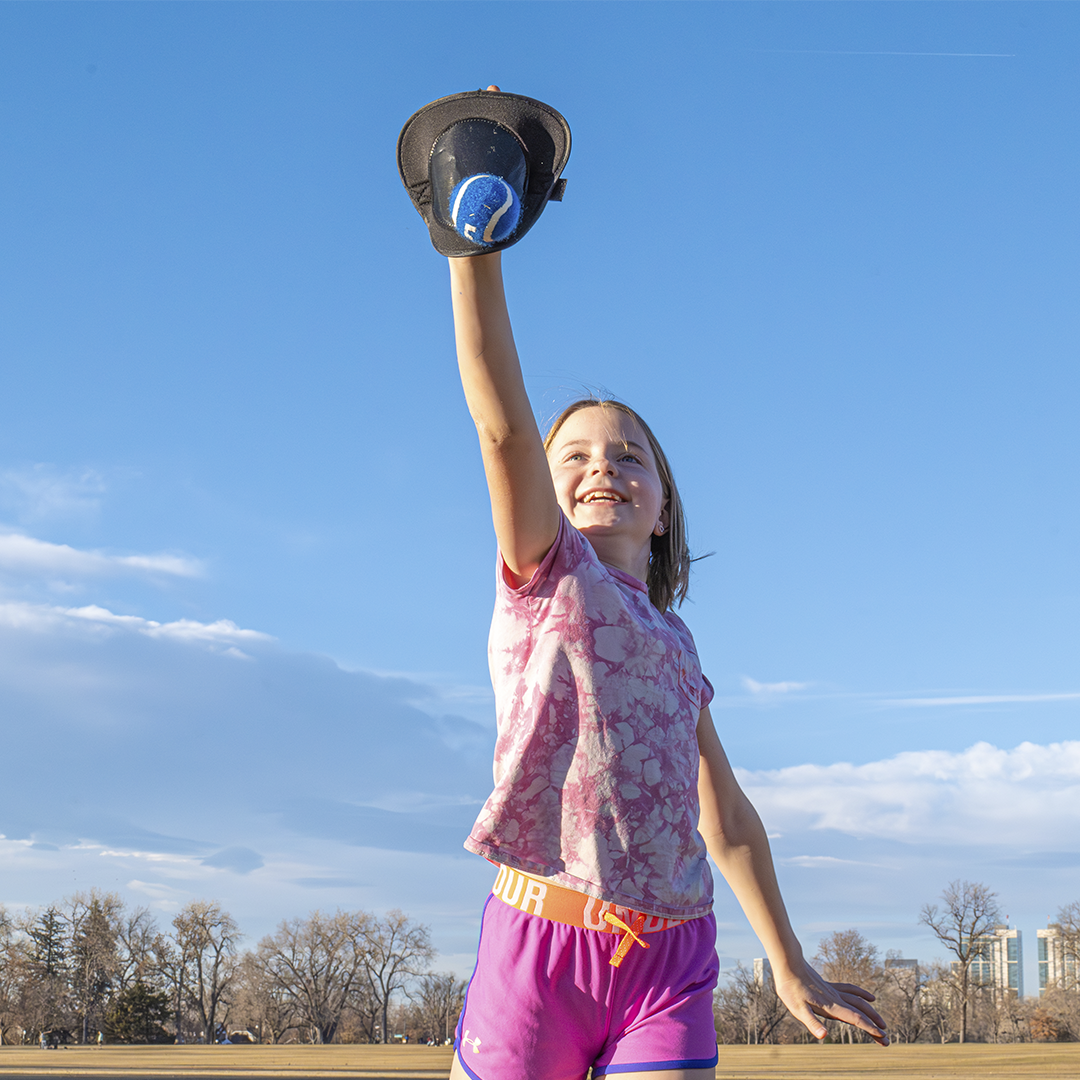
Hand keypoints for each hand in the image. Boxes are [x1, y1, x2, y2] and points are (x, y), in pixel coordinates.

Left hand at [774, 960, 888, 1046]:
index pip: (856, 1019)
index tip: (884, 1038)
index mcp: (832, 1007)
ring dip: (871, 1013)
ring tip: (883, 1023)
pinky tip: (869, 998)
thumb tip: (824, 1036)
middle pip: (861, 1013)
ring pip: (858, 1002)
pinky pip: (850, 990)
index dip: (870, 1029)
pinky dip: (862, 994)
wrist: (788, 963)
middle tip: (887, 1040)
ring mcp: (833, 991)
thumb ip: (812, 1023)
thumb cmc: (791, 989)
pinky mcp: (829, 986)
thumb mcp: (798, 1009)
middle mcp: (836, 999)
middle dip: (874, 1026)